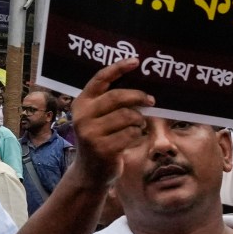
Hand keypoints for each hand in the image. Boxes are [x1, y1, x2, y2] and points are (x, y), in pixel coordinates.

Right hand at [67, 59, 155, 186]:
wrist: (91, 171)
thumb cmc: (101, 139)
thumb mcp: (97, 118)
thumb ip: (110, 103)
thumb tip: (140, 86)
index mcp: (81, 103)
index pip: (100, 79)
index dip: (118, 68)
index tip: (136, 61)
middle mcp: (82, 116)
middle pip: (117, 97)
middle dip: (138, 96)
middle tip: (151, 100)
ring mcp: (91, 133)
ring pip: (127, 116)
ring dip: (139, 119)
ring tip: (138, 124)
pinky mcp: (103, 148)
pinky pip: (130, 134)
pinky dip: (137, 134)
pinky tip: (133, 137)